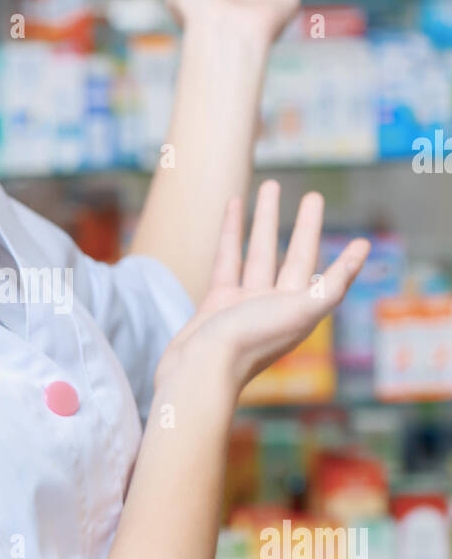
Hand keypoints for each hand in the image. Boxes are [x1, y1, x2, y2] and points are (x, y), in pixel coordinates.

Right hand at [157, 179, 369, 395]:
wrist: (199, 370)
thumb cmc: (250, 343)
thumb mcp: (298, 312)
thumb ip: (329, 286)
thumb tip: (358, 255)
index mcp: (299, 312)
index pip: (323, 273)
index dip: (341, 255)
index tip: (358, 238)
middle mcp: (275, 307)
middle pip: (293, 257)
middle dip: (303, 226)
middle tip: (312, 196)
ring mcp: (245, 304)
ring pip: (259, 252)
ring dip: (265, 220)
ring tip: (267, 188)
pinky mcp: (217, 302)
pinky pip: (228, 259)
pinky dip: (232, 232)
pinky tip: (233, 208)